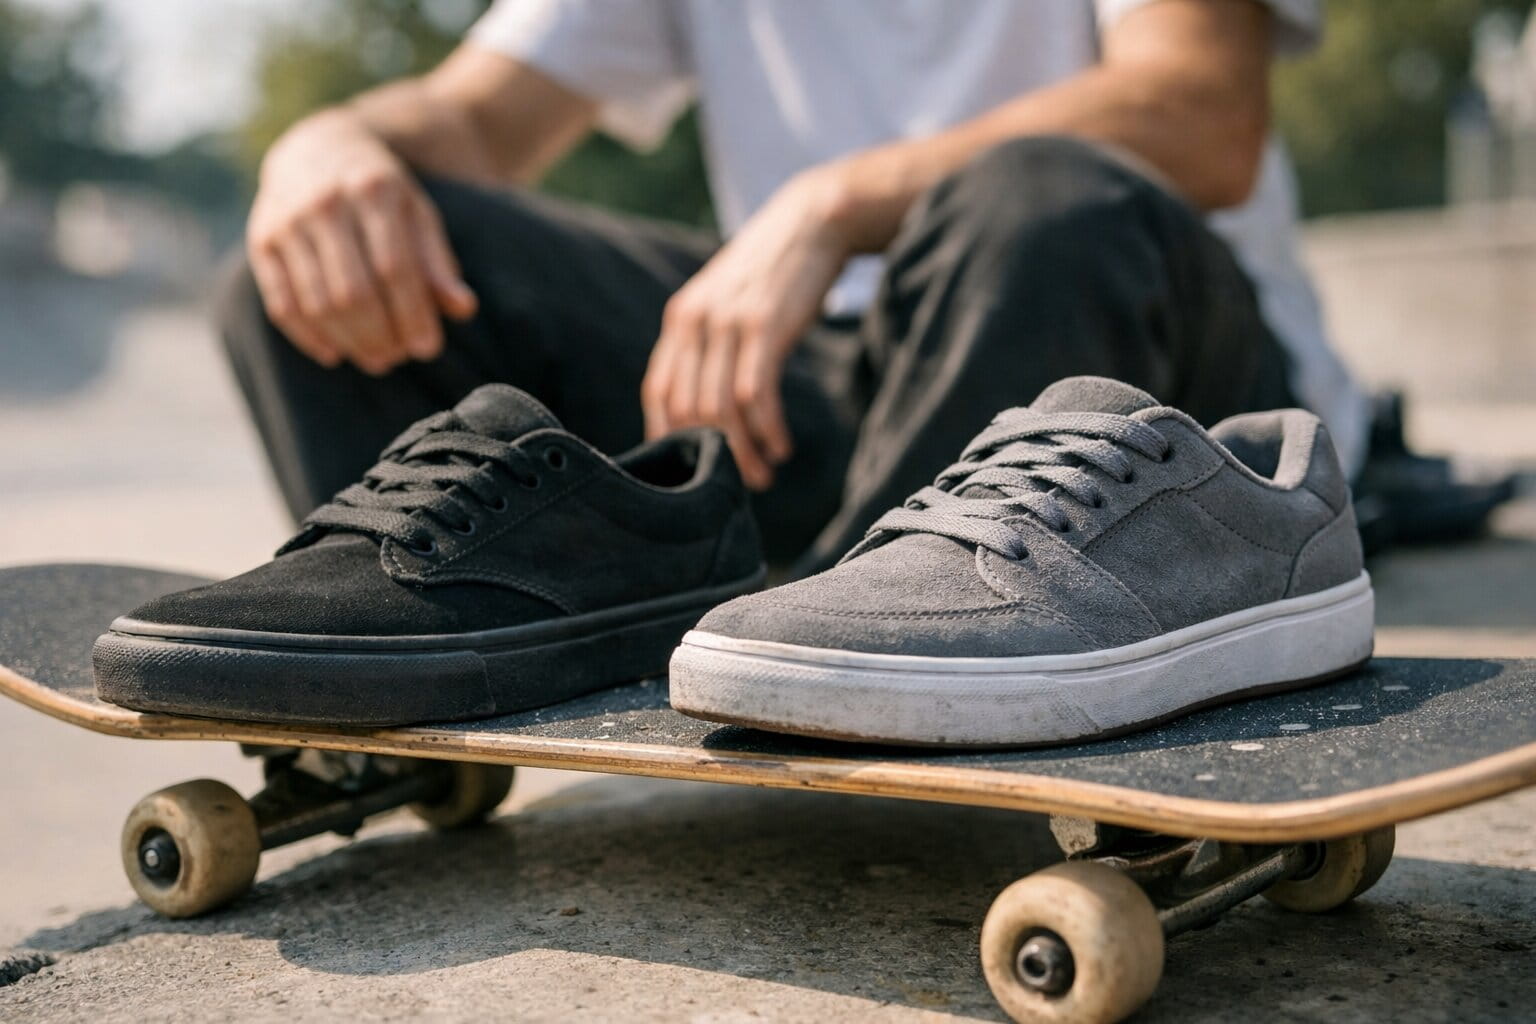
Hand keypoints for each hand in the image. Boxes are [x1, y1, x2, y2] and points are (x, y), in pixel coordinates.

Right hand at [247, 110, 477, 374]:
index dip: (412, 314)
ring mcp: (287, 220)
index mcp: (373, 189)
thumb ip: (438, 262)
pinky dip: (308, 336)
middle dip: (379, 335)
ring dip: (349, 341)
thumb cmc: (380, 193)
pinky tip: (334, 353)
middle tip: (397, 358)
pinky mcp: (262, 240)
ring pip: (317, 302)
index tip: (427, 348)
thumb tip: (464, 309)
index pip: (395, 268)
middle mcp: (326, 202)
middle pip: (353, 291)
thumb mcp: (417, 214)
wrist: (316, 148)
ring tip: (375, 358)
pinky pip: (282, 303)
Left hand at [642, 168, 852, 489]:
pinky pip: (755, 394)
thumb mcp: (728, 302)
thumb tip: (708, 405)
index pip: (657, 392)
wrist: (813, 221)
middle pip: (688, 410)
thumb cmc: (776, 273)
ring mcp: (727, 323)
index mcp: (681, 319)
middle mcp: (695, 321)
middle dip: (713, 457)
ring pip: (720, 409)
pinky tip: (781, 447)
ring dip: (743, 452)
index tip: (691, 470)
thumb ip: (710, 343)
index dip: (669, 438)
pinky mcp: (764, 326)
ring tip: (764, 475)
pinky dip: (766, 430)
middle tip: (740, 483)